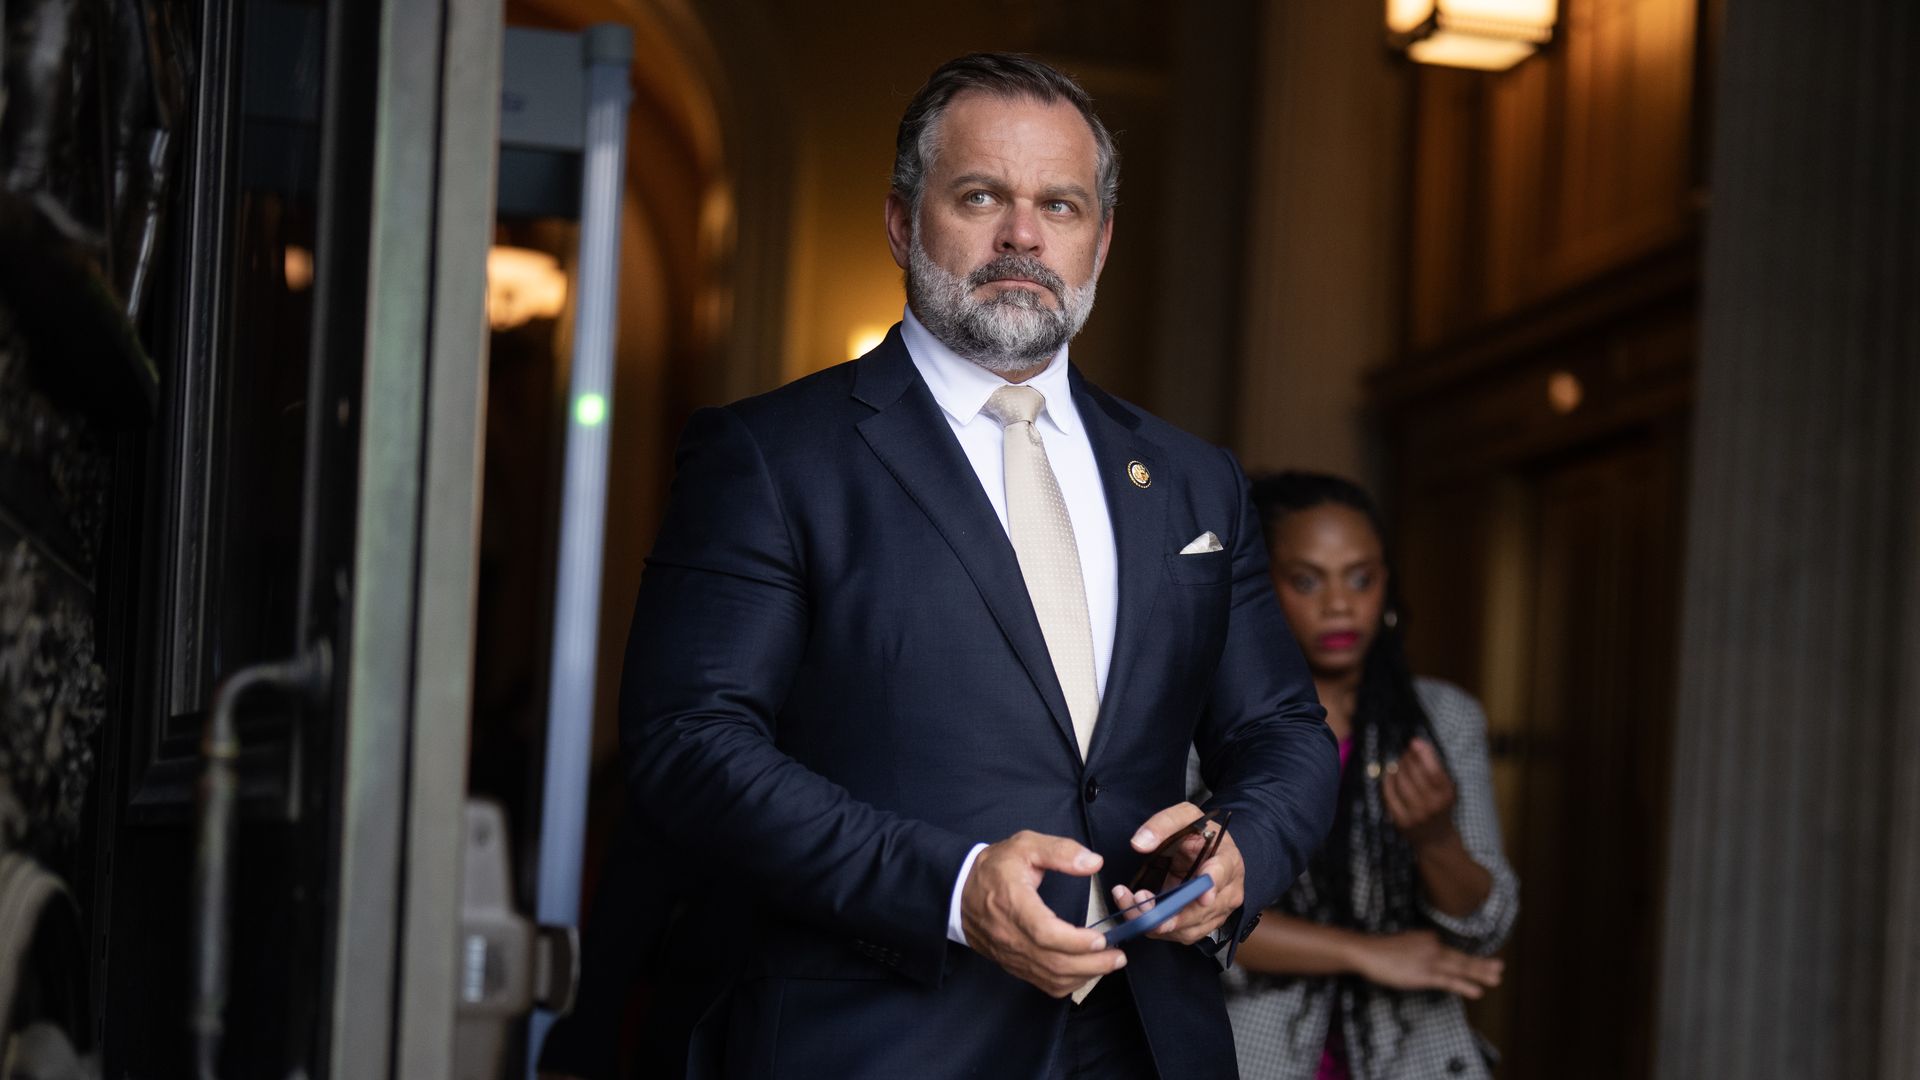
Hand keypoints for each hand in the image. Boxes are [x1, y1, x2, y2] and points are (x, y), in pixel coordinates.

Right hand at [961, 831, 1127, 997]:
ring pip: (1049, 977)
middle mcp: (1010, 936)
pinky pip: (1042, 983)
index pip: (1045, 933)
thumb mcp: (1025, 846)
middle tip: (1118, 957)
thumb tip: (1094, 862)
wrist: (958, 890)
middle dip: (1091, 964)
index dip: (1075, 941)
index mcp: (1013, 904)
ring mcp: (1010, 954)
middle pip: (1053, 962)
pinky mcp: (1012, 964)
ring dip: (1083, 975)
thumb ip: (1060, 851)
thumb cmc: (994, 867)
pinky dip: (1067, 983)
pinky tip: (1084, 971)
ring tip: (1108, 964)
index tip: (1101, 939)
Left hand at [1109, 802, 1245, 945]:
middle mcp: (1228, 892)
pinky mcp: (1200, 926)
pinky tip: (1136, 913)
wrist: (1208, 853)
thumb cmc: (1199, 835)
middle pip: (1202, 909)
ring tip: (1130, 904)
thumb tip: (1140, 843)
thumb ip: (1164, 823)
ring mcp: (1216, 913)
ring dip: (1156, 921)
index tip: (1203, 895)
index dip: (1212, 884)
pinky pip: (1178, 934)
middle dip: (1170, 910)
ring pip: (1188, 928)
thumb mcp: (1185, 816)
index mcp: (1227, 859)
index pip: (1222, 872)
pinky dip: (1155, 927)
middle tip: (1141, 899)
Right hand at [1350, 929, 1502, 998]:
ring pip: (1460, 968)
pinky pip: (1449, 982)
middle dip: (1482, 964)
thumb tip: (1425, 959)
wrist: (1365, 950)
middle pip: (1461, 957)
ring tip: (1496, 979)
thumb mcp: (1404, 945)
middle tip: (1500, 968)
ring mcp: (1429, 961)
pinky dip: (1465, 986)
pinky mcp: (1424, 975)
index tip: (1483, 963)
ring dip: (1480, 974)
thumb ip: (1418, 950)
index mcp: (1428, 938)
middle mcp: (1433, 947)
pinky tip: (1478, 992)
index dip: (1468, 960)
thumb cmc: (1379, 950)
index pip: (1451, 951)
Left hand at [1383, 737, 1458, 849]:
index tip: (1414, 741)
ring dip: (1397, 768)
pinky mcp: (1401, 821)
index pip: (1433, 770)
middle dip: (1408, 759)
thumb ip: (1435, 767)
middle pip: (1415, 774)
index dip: (1423, 753)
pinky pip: (1390, 796)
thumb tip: (1417, 743)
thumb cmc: (1441, 806)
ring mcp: (1416, 814)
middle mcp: (1432, 805)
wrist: (1436, 839)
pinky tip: (1390, 774)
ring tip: (1399, 763)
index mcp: (1447, 794)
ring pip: (1401, 783)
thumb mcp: (1447, 788)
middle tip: (1406, 753)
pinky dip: (1388, 781)